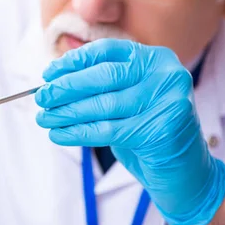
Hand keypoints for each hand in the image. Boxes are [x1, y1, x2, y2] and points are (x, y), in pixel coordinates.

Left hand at [35, 39, 224, 224]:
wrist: (184, 172)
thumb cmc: (148, 129)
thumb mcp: (129, 97)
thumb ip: (102, 84)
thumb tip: (54, 80)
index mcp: (156, 59)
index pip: (107, 51)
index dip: (74, 61)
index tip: (49, 73)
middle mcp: (166, 75)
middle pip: (103, 76)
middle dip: (66, 87)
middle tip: (41, 97)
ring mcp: (167, 103)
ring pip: (102, 105)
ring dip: (66, 112)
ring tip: (44, 118)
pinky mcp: (159, 131)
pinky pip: (106, 130)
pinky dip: (76, 132)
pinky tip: (58, 134)